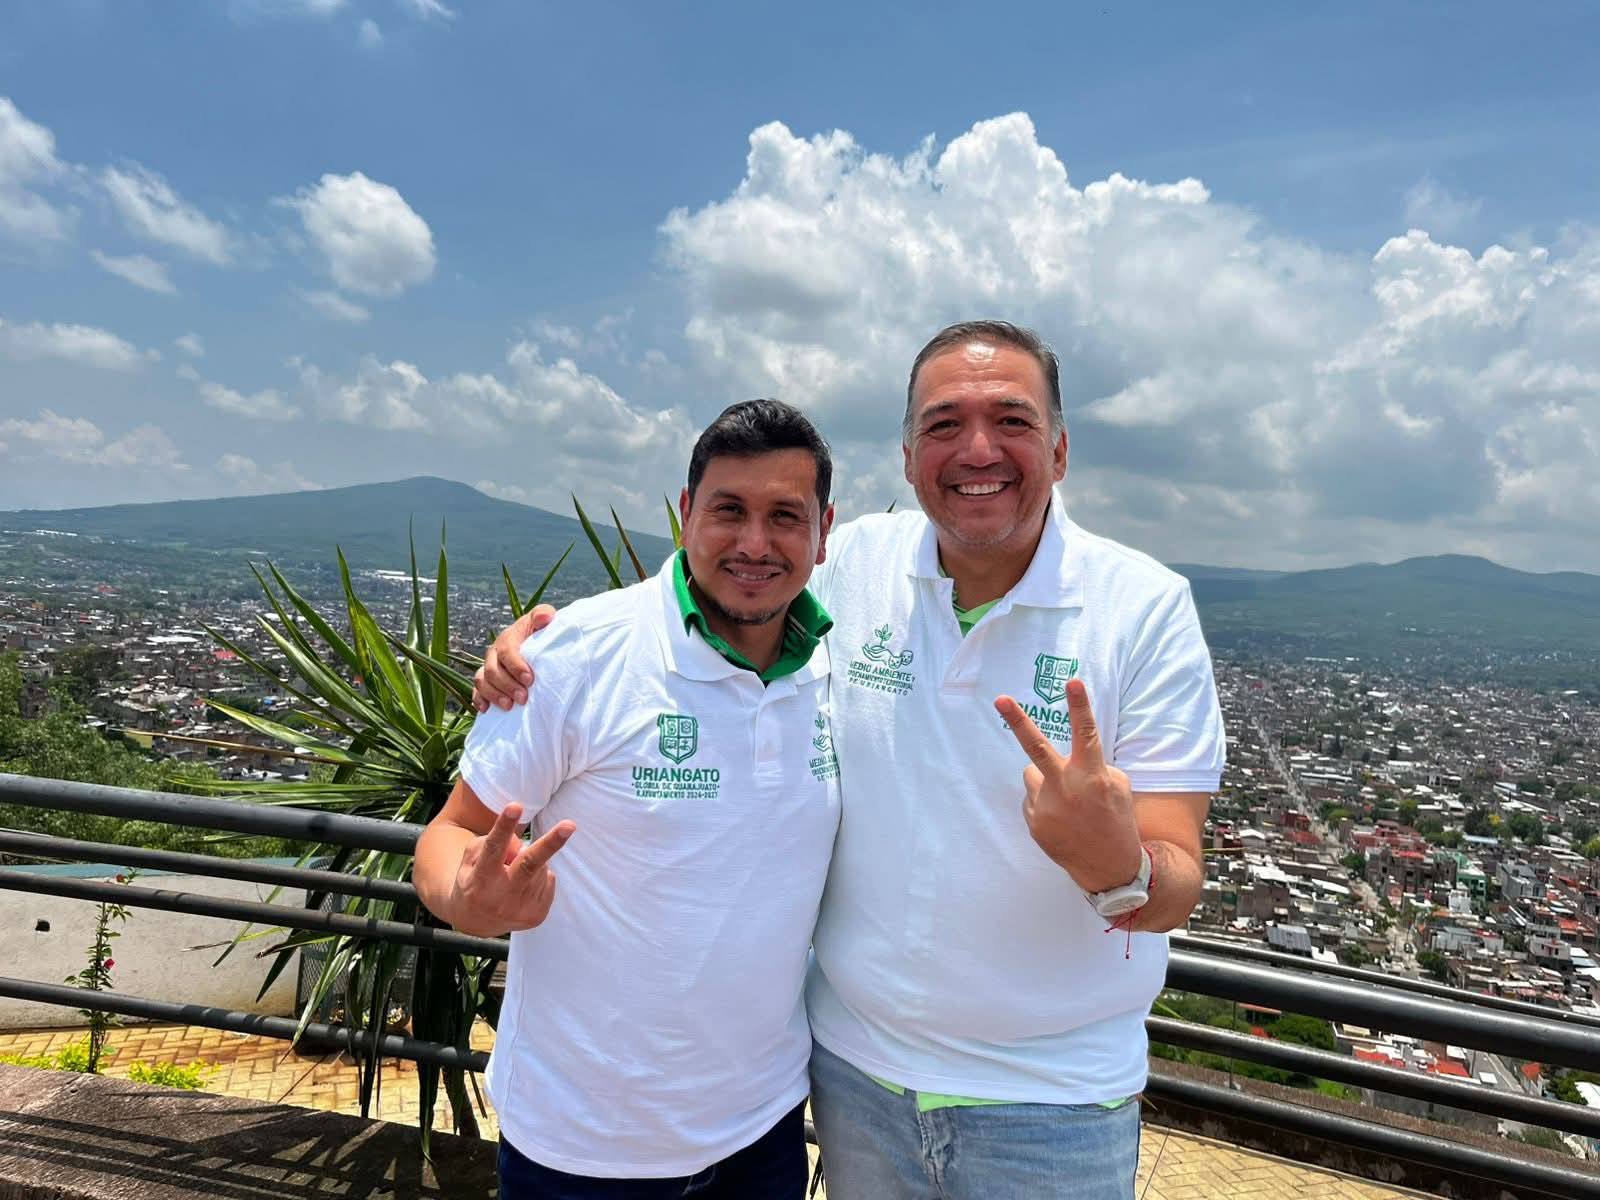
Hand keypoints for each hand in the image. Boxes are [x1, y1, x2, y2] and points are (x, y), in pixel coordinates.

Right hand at [448, 803, 574, 936]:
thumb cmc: (475, 879)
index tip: (515, 806)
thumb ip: (492, 843)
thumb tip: (523, 845)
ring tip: (513, 873)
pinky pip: (548, 880)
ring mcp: (520, 909)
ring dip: (533, 861)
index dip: (504, 827)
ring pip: (541, 867)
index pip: (494, 848)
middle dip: (551, 843)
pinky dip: (540, 876)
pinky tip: (523, 887)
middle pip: (530, 864)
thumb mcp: (472, 859)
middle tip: (570, 825)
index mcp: (480, 879)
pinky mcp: (537, 916)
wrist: (476, 922)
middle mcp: (501, 897)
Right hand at [473, 604, 556, 711]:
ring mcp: (489, 667)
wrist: (540, 647)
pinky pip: (476, 691)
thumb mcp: (545, 621)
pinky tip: (485, 710)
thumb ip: (544, 614)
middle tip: (523, 698)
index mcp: (508, 637)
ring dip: (494, 695)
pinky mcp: (487, 681)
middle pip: (492, 670)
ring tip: (509, 706)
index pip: (506, 650)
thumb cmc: (543, 634)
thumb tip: (544, 617)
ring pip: (482, 681)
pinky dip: (479, 700)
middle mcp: (495, 652)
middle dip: (507, 685)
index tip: (530, 679)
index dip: (516, 666)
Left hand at [994, 679, 1141, 893]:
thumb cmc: (1116, 819)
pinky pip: (1031, 798)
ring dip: (1044, 779)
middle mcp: (1067, 787)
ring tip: (1066, 802)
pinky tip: (1061, 819)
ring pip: (1032, 773)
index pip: (1087, 733)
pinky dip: (1043, 802)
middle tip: (1000, 699)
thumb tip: (1068, 758)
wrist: (1108, 867)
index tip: (1072, 681)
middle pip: (1037, 747)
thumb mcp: (1117, 787)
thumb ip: (1092, 766)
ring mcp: (1047, 806)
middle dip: (1018, 720)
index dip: (1080, 705)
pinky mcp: (1034, 821)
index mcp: (1093, 775)